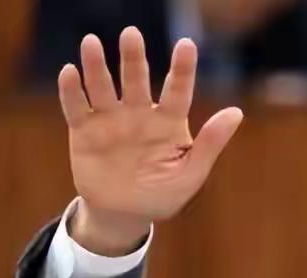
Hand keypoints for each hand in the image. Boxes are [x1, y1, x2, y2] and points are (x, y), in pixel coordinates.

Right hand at [59, 27, 243, 254]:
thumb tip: (236, 112)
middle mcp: (139, 114)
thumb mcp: (191, 172)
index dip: (182, 69)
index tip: (187, 45)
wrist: (126, 214)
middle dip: (133, 58)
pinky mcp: (85, 131)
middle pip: (136, 80)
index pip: (178, 90)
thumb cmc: (163, 193)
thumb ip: (210, 143)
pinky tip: (70, 72)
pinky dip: (72, 91)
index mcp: (169, 122)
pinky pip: (77, 108)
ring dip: (97, 66)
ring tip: (92, 42)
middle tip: (132, 34)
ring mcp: (110, 120)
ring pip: (103, 87)